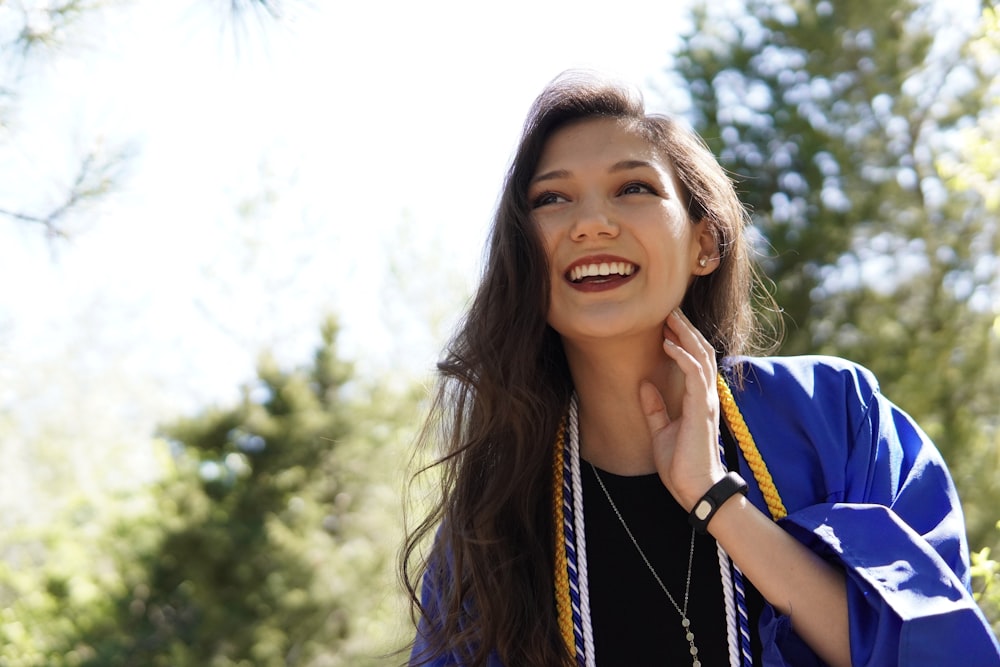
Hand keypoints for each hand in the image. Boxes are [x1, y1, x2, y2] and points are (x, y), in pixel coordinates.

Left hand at [640, 309, 726, 510]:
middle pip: (701, 352)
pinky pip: (695, 376)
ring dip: (685, 336)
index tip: (667, 324)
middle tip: (669, 310)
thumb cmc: (681, 465)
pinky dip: (683, 357)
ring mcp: (706, 402)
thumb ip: (654, 408)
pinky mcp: (701, 410)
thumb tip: (643, 384)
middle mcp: (705, 396)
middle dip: (686, 329)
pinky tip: (669, 345)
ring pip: (701, 357)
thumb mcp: (660, 431)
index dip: (684, 340)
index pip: (695, 361)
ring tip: (670, 318)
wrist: (693, 489)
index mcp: (697, 400)